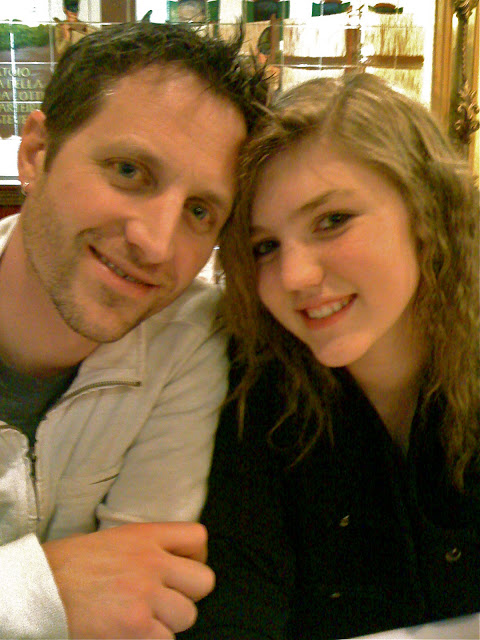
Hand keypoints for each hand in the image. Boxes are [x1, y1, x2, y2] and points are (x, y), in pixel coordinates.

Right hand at [42, 521, 214, 638]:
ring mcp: (147, 596)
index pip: (198, 537)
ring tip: (141, 620)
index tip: (183, 569)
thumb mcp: (113, 540)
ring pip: (187, 616)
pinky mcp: (137, 628)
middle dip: (188, 595)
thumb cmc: (68, 565)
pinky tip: (130, 635)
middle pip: (204, 581)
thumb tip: (171, 563)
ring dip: (168, 623)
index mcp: (146, 536)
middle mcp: (153, 562)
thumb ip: (146, 548)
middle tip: (165, 602)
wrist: (38, 589)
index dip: (196, 556)